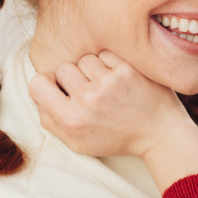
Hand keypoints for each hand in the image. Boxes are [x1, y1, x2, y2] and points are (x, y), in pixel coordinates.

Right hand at [28, 51, 197, 192]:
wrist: (160, 133)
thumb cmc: (117, 139)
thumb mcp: (79, 143)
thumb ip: (51, 122)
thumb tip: (38, 95)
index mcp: (72, 119)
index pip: (37, 84)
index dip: (46, 84)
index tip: (59, 89)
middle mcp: (88, 99)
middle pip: (62, 68)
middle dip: (73, 78)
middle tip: (90, 92)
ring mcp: (109, 82)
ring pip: (84, 59)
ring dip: (93, 70)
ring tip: (107, 87)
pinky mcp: (127, 69)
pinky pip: (105, 54)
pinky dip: (110, 64)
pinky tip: (120, 80)